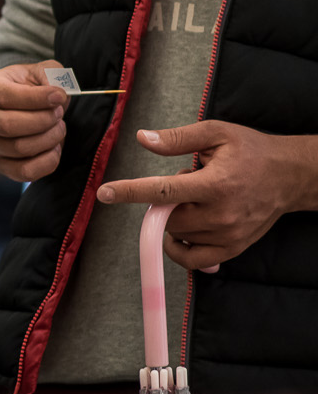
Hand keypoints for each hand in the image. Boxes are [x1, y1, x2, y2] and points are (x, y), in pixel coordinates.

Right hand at [0, 60, 67, 181]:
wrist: (32, 103)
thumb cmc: (36, 85)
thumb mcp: (45, 70)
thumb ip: (52, 74)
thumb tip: (56, 92)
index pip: (5, 97)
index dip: (35, 99)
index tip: (60, 97)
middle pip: (7, 126)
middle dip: (42, 121)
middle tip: (59, 113)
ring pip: (18, 148)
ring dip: (49, 138)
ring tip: (59, 127)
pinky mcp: (3, 163)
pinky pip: (22, 172)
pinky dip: (46, 162)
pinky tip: (55, 147)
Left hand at [97, 123, 317, 271]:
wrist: (291, 176)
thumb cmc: (252, 151)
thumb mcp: (216, 133)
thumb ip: (177, 139)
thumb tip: (142, 139)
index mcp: (215, 184)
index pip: (162, 191)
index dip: (129, 192)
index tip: (104, 193)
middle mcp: (221, 214)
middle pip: (167, 218)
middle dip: (162, 203)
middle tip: (183, 185)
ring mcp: (228, 235)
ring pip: (177, 236)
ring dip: (174, 220)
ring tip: (197, 199)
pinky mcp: (233, 249)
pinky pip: (193, 260)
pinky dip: (180, 248)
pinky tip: (184, 230)